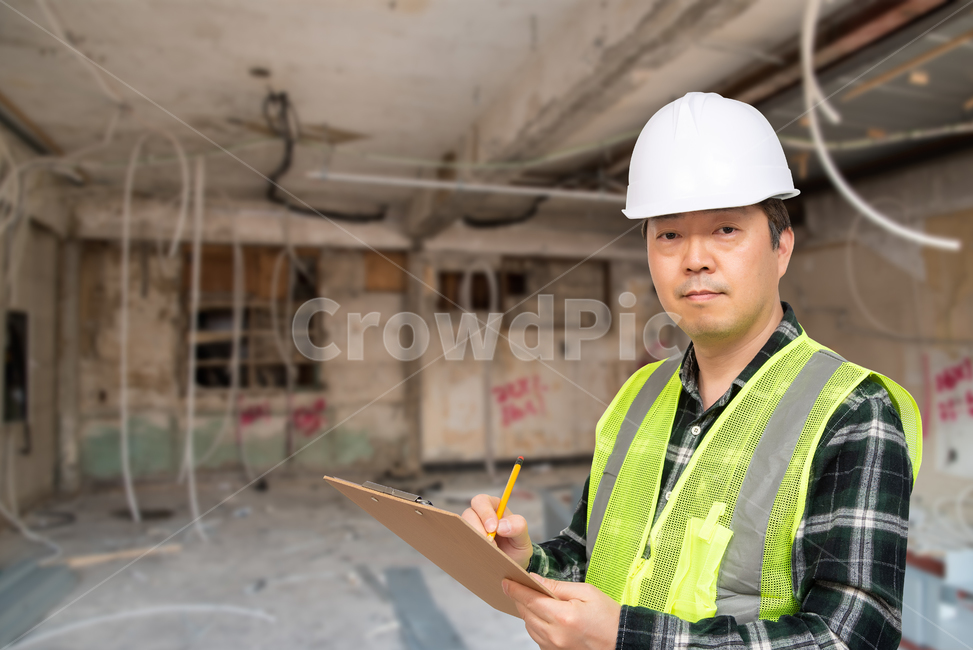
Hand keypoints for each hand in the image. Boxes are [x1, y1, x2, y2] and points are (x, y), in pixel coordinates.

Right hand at [461, 493, 532, 568]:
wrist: (511, 564)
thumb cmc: (516, 546)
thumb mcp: (523, 537)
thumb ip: (518, 527)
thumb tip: (502, 526)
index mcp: (494, 507)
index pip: (482, 501)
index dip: (485, 513)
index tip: (492, 528)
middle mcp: (479, 516)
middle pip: (469, 514)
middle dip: (477, 528)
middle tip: (489, 544)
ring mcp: (471, 528)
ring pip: (462, 528)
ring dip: (473, 540)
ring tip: (486, 552)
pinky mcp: (466, 541)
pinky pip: (460, 542)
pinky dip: (467, 549)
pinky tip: (477, 557)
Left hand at [503, 574, 619, 649]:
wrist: (622, 641)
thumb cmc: (608, 616)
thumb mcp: (587, 592)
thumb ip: (558, 586)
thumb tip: (535, 579)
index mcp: (564, 616)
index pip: (530, 599)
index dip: (516, 589)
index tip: (506, 581)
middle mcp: (556, 635)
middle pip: (526, 613)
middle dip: (521, 598)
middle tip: (519, 586)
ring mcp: (555, 648)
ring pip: (529, 626)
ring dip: (528, 612)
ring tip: (535, 601)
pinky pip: (537, 638)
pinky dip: (536, 626)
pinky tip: (545, 617)